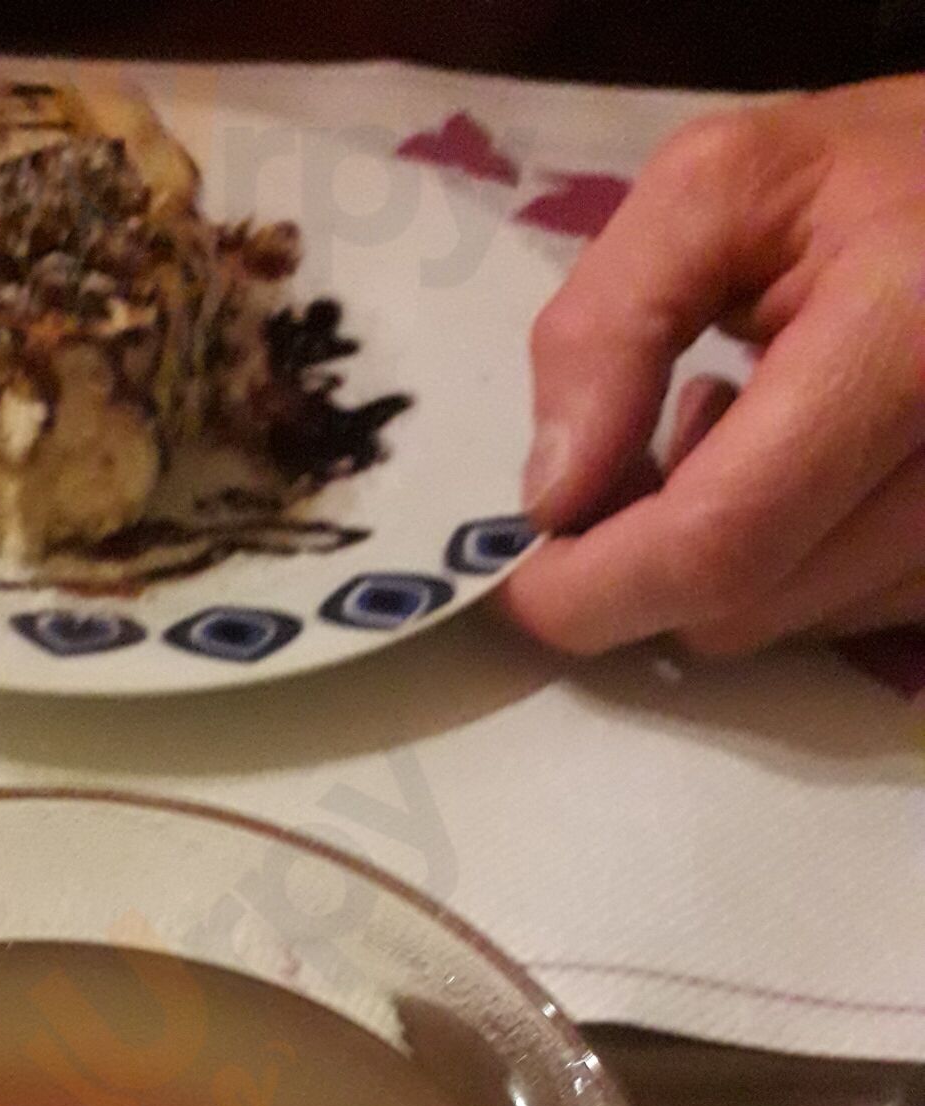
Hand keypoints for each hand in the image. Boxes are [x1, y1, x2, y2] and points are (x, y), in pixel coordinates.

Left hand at [503, 75, 924, 656]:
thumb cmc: (885, 175)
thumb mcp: (722, 187)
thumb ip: (609, 326)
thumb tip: (553, 499)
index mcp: (908, 335)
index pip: (722, 535)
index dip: (597, 587)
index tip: (522, 582)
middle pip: (745, 606)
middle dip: (650, 565)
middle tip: (650, 449)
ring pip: (792, 628)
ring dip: (725, 562)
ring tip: (754, 428)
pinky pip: (852, 621)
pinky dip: (793, 569)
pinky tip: (812, 469)